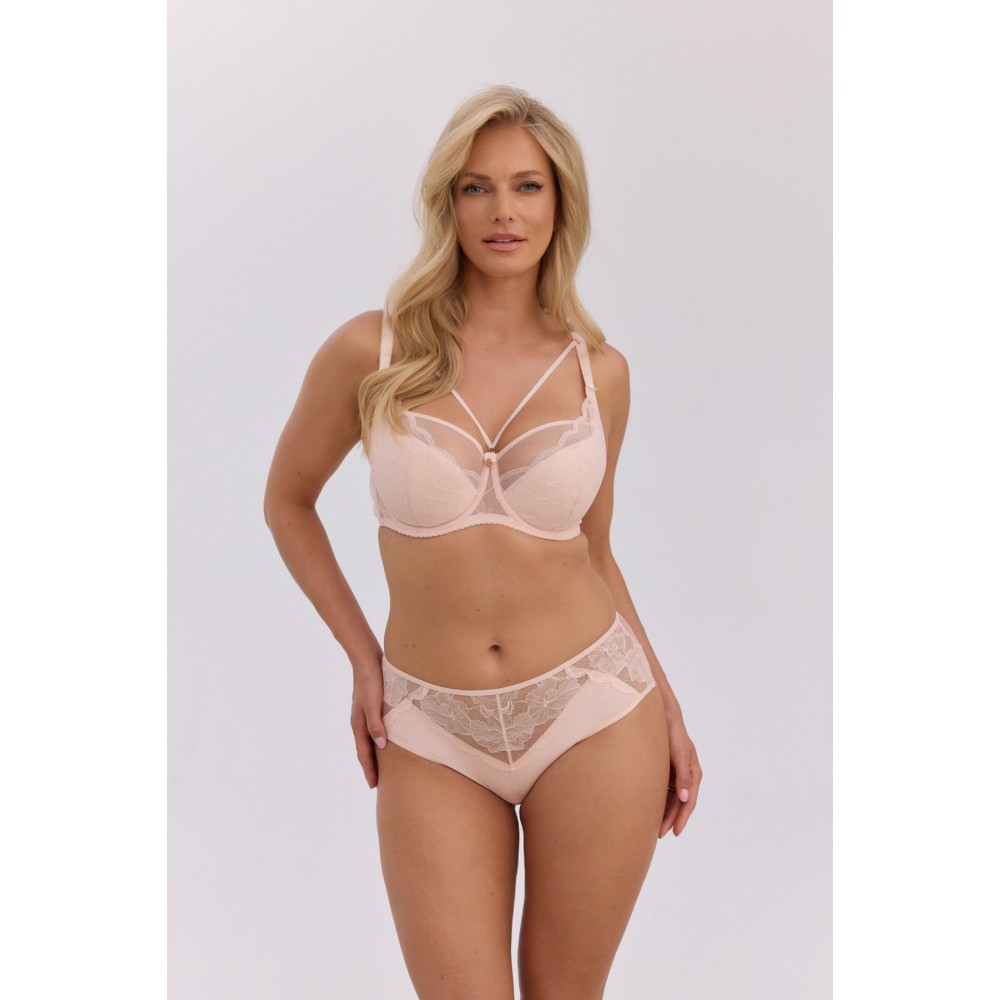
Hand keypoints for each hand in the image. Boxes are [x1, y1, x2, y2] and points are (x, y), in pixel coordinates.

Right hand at [350, 657, 388, 789]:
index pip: (364, 753)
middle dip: (370, 766)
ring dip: (374, 754)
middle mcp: (360, 721)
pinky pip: (374, 729)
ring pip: (369, 740)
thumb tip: (380, 747)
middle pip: (365, 749)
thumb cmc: (371, 679)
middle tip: (378, 783)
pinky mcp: (371, 706)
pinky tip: (386, 739)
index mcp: (358, 724)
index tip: (373, 786)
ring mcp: (365, 714)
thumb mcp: (373, 703)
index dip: (369, 769)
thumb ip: (376, 724)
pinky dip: (378, 740)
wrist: (366, 657)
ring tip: (383, 766)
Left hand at [659, 717, 701, 838]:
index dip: (682, 817)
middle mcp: (686, 775)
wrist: (662, 715)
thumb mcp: (678, 753)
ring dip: (664, 812)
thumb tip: (685, 798)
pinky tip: (650, 809)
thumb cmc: (672, 733)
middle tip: (660, 834)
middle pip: (679, 803)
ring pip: (671, 798)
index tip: (674, 831)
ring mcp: (676, 773)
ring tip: (654, 827)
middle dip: (671, 819)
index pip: (689, 801)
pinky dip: (659, 801)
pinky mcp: (665, 770)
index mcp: (693, 772)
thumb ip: (683, 775)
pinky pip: (663, 790)